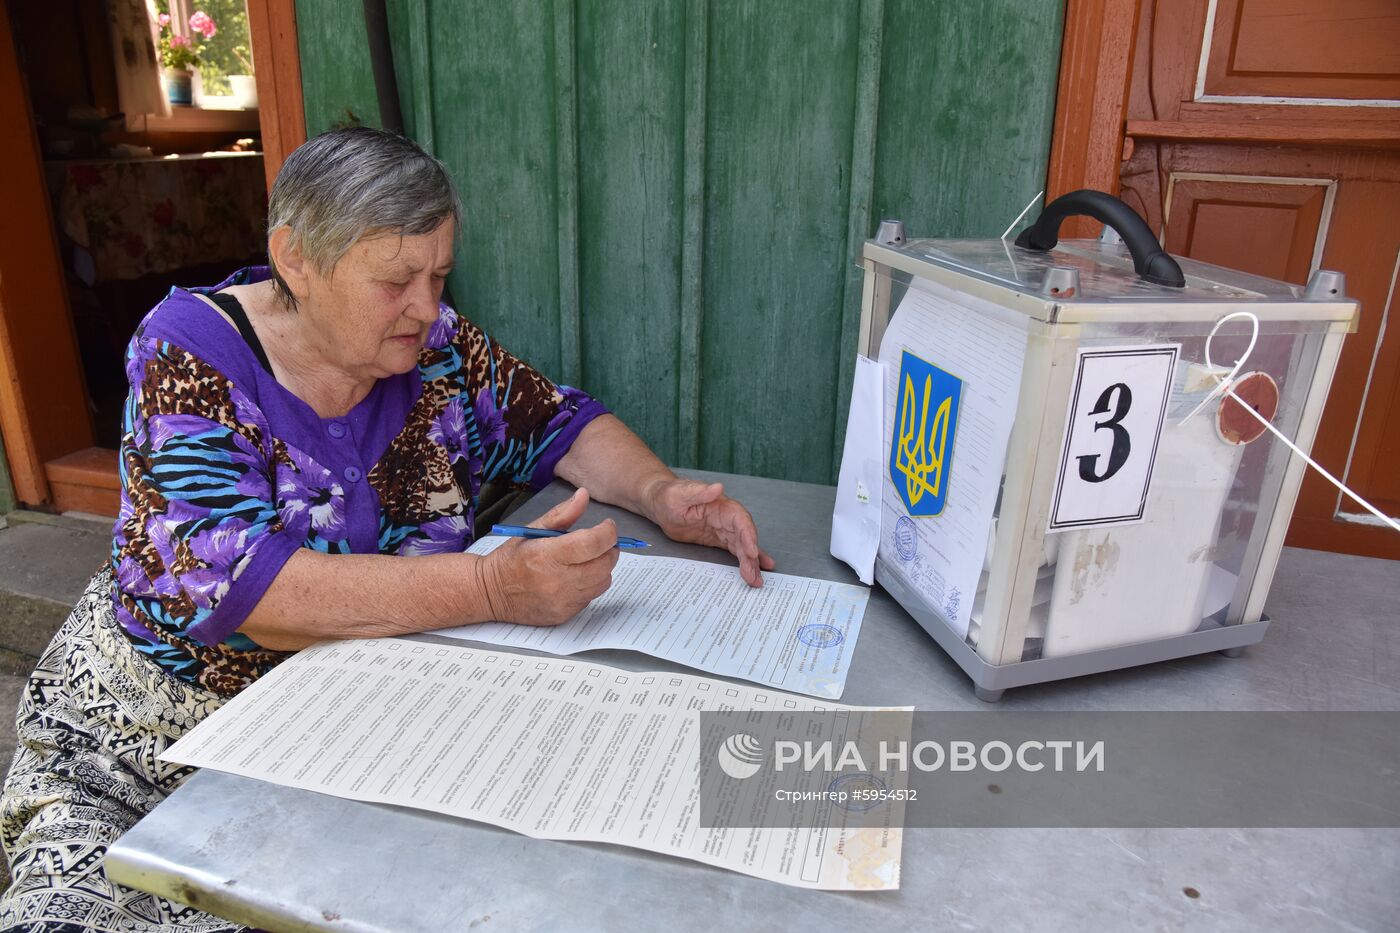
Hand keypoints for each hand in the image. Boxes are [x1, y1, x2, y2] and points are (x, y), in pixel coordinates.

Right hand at [475, 489, 618, 625]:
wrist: (491, 593)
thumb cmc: (511, 559)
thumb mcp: (532, 530)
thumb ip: (562, 514)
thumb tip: (583, 495)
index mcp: (547, 555)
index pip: (592, 543)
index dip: (608, 532)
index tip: (607, 526)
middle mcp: (556, 581)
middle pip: (603, 564)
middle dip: (609, 549)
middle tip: (601, 542)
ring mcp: (562, 601)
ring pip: (602, 582)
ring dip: (602, 568)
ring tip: (588, 559)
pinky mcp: (564, 614)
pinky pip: (591, 597)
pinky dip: (591, 585)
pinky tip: (576, 577)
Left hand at [646, 479, 774, 586]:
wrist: (661, 503)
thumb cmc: (670, 495)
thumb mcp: (681, 494)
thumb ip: (700, 492)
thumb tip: (718, 487)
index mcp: (722, 505)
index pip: (740, 520)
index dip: (748, 536)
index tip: (752, 552)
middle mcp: (727, 518)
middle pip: (744, 537)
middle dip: (751, 557)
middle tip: (753, 576)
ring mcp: (724, 530)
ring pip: (742, 547)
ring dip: (750, 563)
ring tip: (755, 580)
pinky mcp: (718, 540)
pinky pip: (735, 551)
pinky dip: (745, 561)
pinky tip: (754, 571)